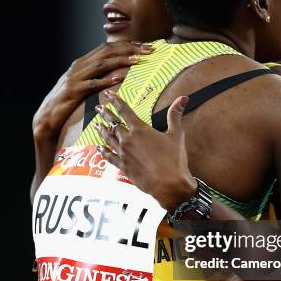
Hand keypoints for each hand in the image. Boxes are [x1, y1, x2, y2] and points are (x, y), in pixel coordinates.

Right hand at [32, 41, 153, 142]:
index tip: (145, 46)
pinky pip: (92, 84)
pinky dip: (105, 80)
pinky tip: (118, 79)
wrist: (47, 117)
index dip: (127, 45)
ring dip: (121, 60)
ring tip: (137, 60)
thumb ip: (97, 77)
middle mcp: (79, 66)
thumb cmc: (68, 102)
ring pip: (101, 64)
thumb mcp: (84, 85)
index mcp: (83, 62)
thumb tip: (118, 73)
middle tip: (149, 49)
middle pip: (107, 51)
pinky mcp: (73, 91)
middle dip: (129, 48)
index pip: (108, 47)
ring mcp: (76, 77)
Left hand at [94, 91, 196, 210]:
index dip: (115, 101)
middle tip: (99, 108)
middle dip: (105, 114)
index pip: (125, 111)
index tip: (108, 94)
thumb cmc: (174, 160)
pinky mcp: (123, 167)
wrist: (169, 186)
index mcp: (140, 130)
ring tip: (96, 124)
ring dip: (102, 130)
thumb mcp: (177, 135)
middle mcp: (128, 140)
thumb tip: (183, 98)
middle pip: (113, 124)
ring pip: (108, 139)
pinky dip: (103, 151)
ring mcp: (124, 154)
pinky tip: (99, 148)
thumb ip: (175, 115)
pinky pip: (109, 157)